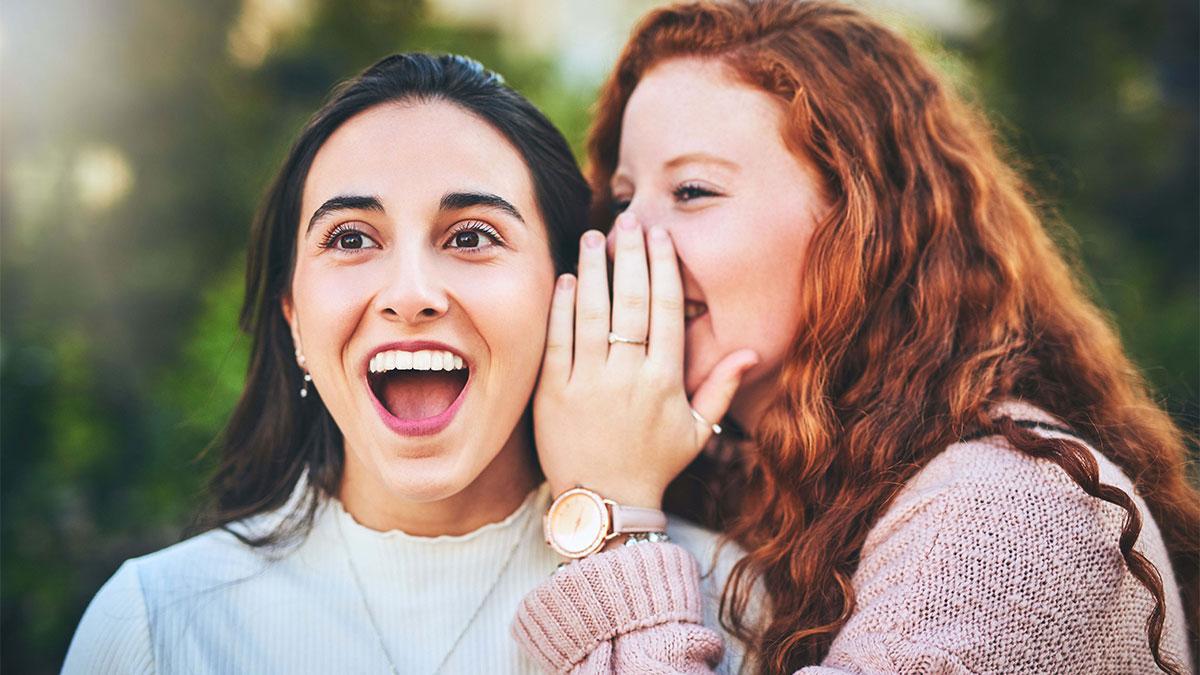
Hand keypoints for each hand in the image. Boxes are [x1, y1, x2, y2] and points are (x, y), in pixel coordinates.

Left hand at [533, 213, 758, 508]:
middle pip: (632, 301)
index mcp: (665, 380)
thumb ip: (721, 388)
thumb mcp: (696, 431)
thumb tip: (752, 352)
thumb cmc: (653, 465)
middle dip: (630, 255)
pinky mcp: (554, 393)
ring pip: (593, 313)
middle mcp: (628, 376)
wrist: (605, 503)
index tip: (659, 235)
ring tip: (593, 238)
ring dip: (594, 270)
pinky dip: (562, 307)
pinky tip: (565, 279)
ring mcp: (588, 383)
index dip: (663, 267)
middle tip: (627, 220)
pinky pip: (558, 340)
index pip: (667, 309)